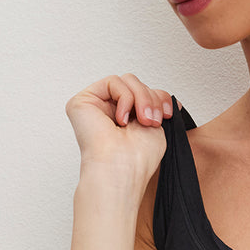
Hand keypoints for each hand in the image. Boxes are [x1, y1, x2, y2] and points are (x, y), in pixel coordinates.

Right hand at [65, 73, 174, 189]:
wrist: (122, 168)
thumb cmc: (137, 158)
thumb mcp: (157, 125)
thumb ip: (156, 105)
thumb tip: (163, 96)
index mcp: (126, 119)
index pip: (144, 92)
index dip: (159, 98)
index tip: (167, 114)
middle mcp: (110, 112)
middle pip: (136, 84)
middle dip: (151, 99)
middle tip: (152, 121)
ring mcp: (96, 106)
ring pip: (126, 81)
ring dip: (141, 98)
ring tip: (142, 120)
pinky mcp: (82, 101)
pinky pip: (113, 81)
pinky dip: (125, 98)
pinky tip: (121, 120)